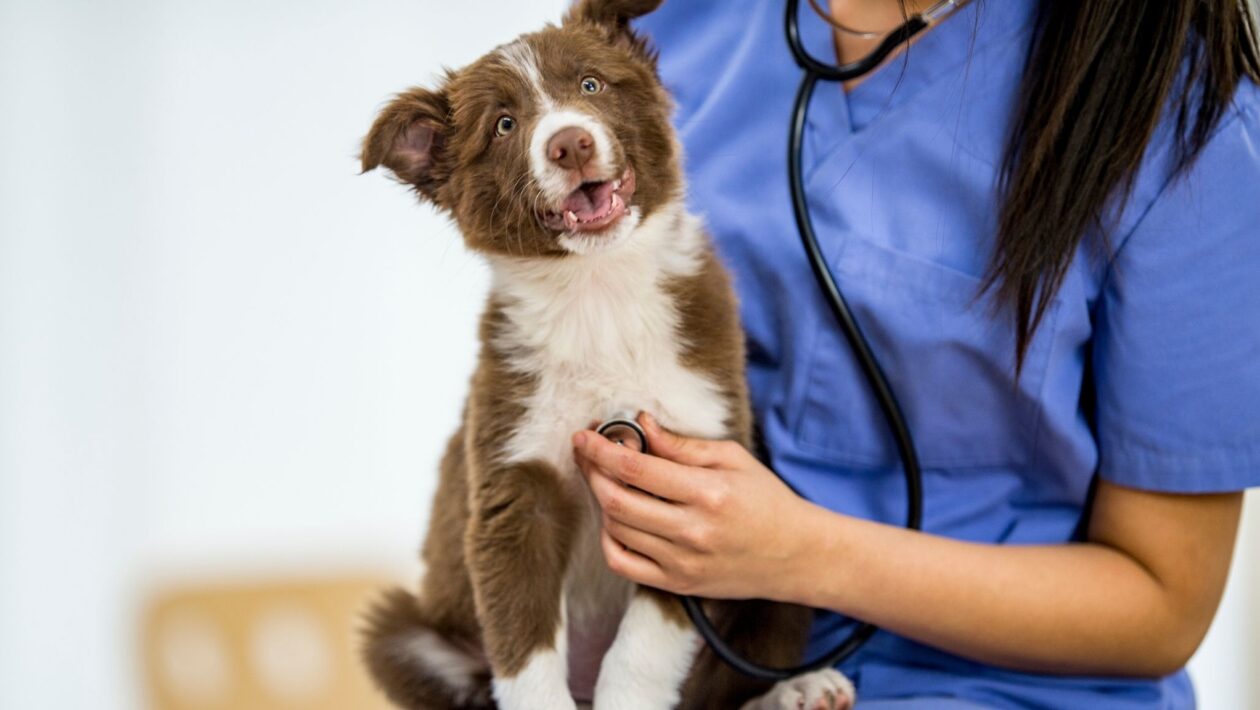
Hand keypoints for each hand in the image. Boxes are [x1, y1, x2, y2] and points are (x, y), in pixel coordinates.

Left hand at [572, 412, 818, 600]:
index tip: (583, 435)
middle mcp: (692, 531)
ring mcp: (682, 563)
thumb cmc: (766, 500)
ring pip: (616, 529)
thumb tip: (641, 425)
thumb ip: (683, 445)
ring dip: (601, 501)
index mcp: (708, 493)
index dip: (601, 449)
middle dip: (592, 472)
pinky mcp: (677, 584)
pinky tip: (615, 519)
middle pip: (616, 500)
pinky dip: (608, 538)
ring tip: (608, 480)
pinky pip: (622, 564)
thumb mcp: (733, 459)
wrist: (796, 555)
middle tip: (587, 453)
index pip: (636, 469)